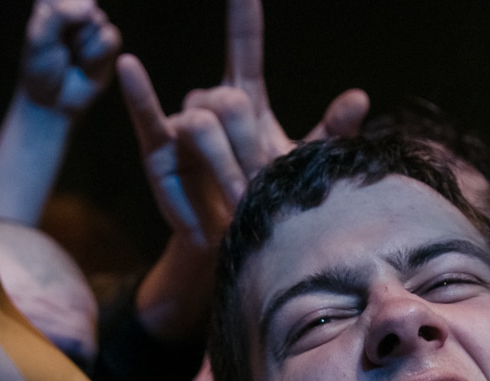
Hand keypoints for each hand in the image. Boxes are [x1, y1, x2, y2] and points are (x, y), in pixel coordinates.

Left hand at [21, 0, 121, 114]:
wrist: (54, 103)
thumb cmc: (40, 69)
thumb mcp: (40, 38)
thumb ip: (61, 14)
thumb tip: (92, 2)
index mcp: (52, 5)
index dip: (63, 10)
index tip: (54, 28)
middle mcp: (74, 11)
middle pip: (83, 2)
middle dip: (70, 25)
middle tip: (60, 44)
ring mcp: (92, 27)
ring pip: (98, 19)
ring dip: (82, 42)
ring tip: (72, 55)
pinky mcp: (108, 45)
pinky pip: (110, 37)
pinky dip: (95, 53)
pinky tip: (85, 63)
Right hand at [117, 0, 367, 248]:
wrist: (235, 248)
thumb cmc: (269, 203)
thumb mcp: (302, 166)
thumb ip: (330, 132)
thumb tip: (359, 97)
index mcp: (246, 101)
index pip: (244, 49)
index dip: (243, 17)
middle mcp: (210, 106)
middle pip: (227, 100)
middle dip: (245, 144)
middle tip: (256, 190)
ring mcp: (181, 127)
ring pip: (201, 123)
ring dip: (221, 165)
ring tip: (236, 206)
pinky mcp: (158, 153)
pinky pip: (147, 118)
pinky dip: (140, 94)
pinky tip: (130, 65)